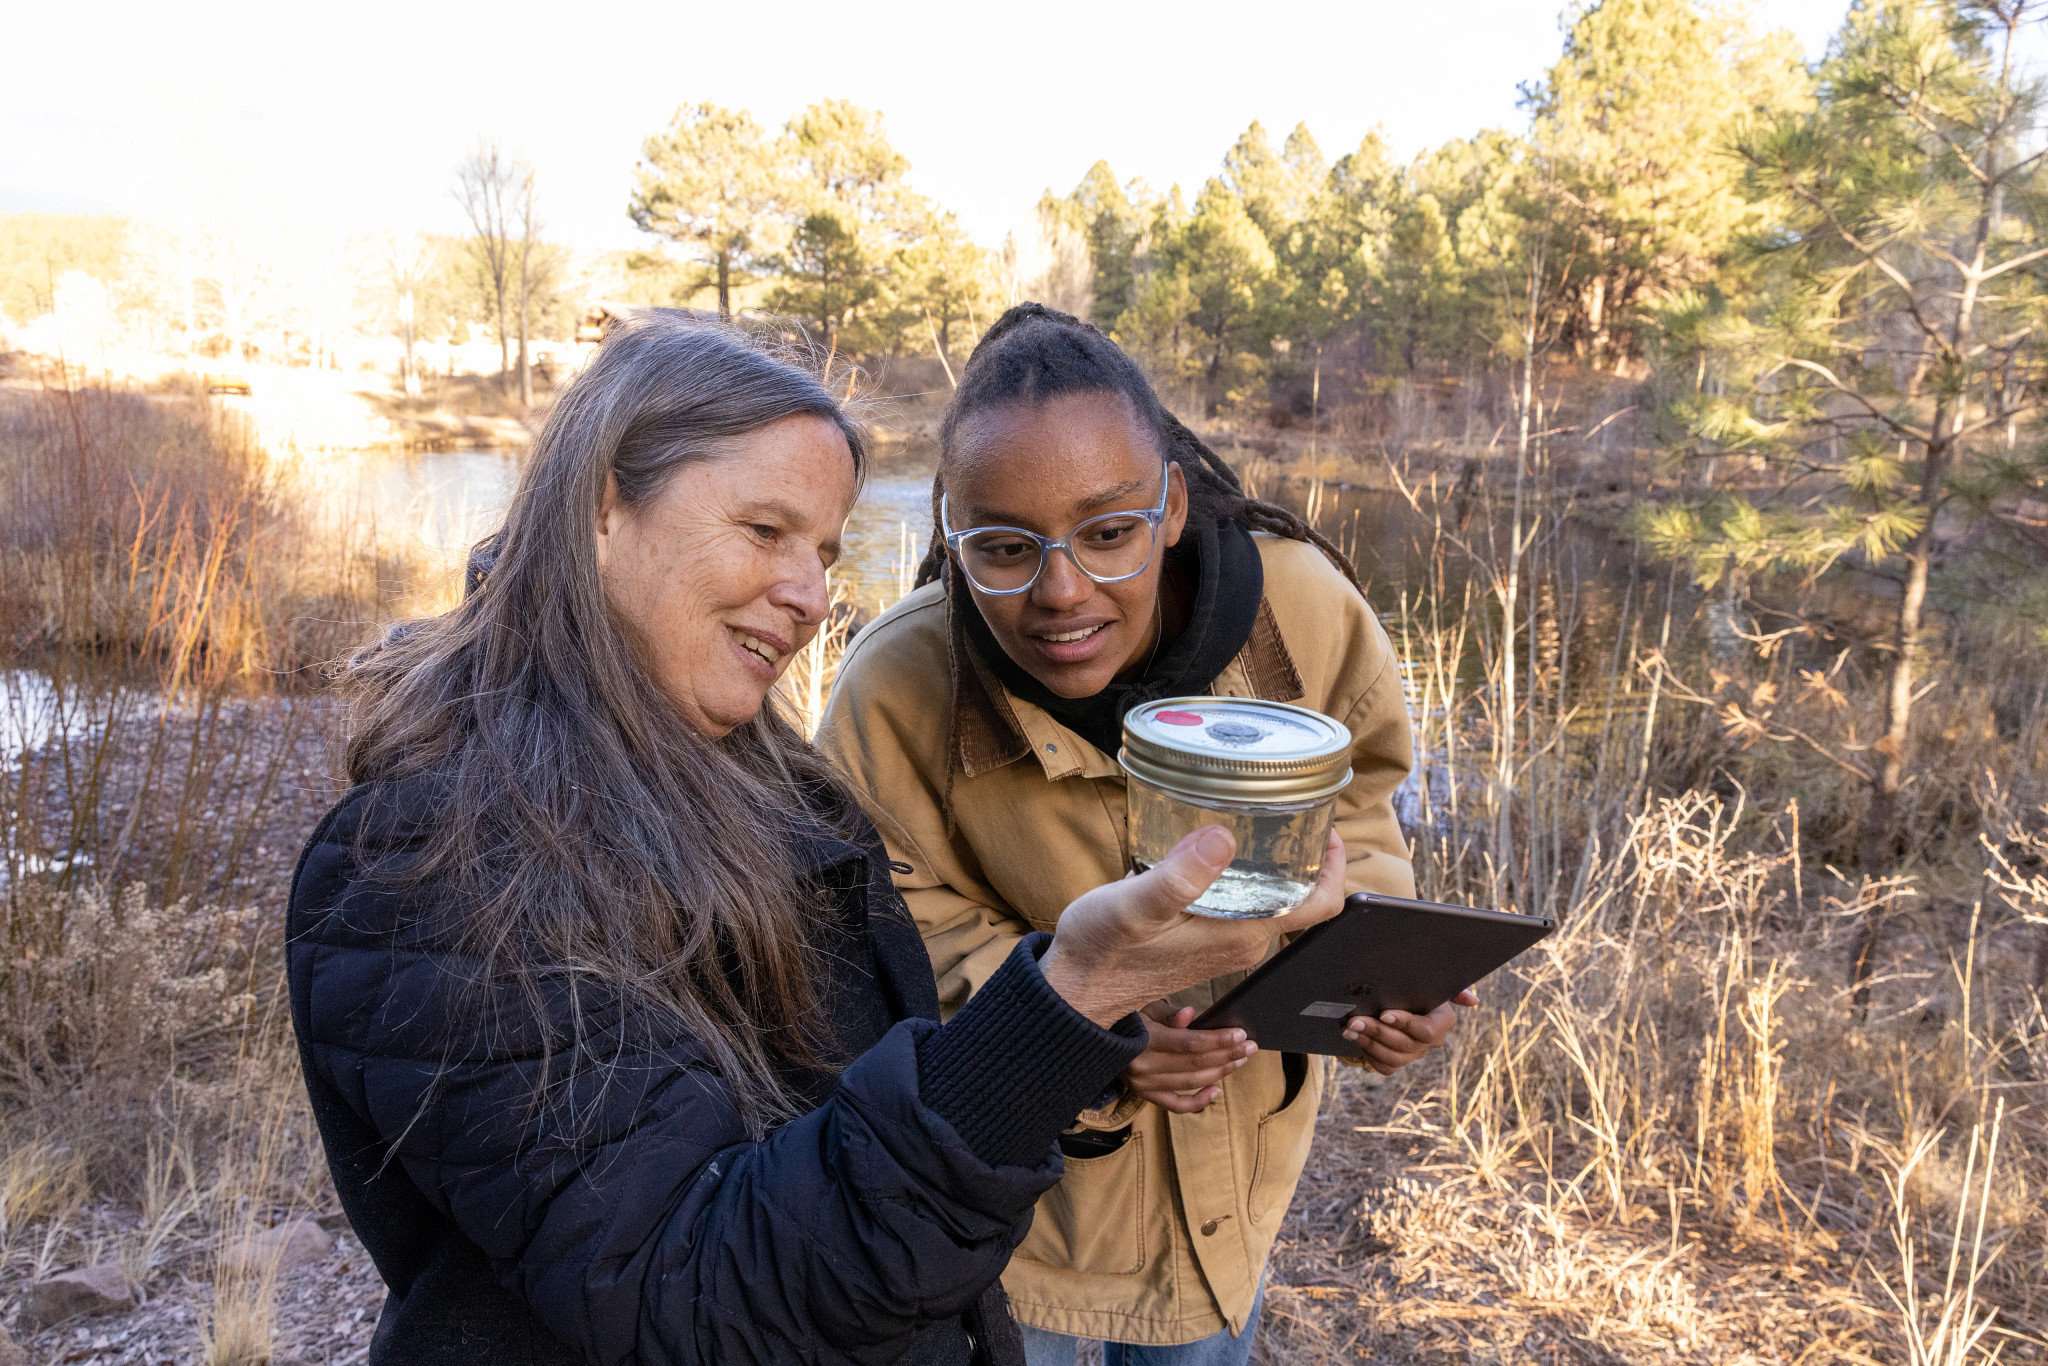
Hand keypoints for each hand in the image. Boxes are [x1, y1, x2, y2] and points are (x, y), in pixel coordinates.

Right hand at [1041, 826, 1347, 1027]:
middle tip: (1285, 808)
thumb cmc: (1100, 952)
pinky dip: (1244, 877)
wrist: (1075, 993)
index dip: (1333, 865)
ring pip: (1271, 901)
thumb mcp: (1134, 907)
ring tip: (1256, 820)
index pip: (1319, 906)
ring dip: (1272, 865)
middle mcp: (1242, 943)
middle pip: (1299, 898)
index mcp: (1239, 935)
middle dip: (1302, 856)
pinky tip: (1218, 850)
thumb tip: (1224, 837)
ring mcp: (1225, 946)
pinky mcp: (1205, 943)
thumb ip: (1179, 877)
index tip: (1325, 828)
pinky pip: (1245, 907)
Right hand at [1122, 1004, 1255, 1113]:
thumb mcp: (1145, 1009)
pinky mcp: (1146, 1096)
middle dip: (1227, 1054)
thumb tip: (1191, 1014)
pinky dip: (1199, 1101)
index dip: (1218, 1040)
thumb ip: (1168, 1014)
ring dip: (1220, 1072)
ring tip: (1239, 1060)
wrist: (1097, 1043)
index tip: (1241, 1034)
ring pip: (1192, 1082)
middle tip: (1250, 1047)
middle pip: (1196, 1064)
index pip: (1190, 1043)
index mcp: (1145, 1041)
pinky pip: (1178, 1105)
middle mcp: (1145, 1067)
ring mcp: (1145, 1085)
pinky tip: (1217, 1090)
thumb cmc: (1126, 1020)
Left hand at [1343, 990, 1476, 1074]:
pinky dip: (1369, 1054)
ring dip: (1369, 1043)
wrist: (1393, 998)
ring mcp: (1414, 1055)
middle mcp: (1431, 1041)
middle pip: (1406, 1045)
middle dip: (1378, 1032)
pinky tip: (1355, 1039)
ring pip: (1393, 1058)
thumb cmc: (1412, 986)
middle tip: (1355, 1021)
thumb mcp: (1427, 981)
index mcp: (1442, 1021)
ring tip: (1350, 1029)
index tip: (1384, 1013)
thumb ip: (1451, 989)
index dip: (1406, 1024)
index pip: (1427, 1030)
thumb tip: (1473, 1001)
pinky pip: (1384, 1067)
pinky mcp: (1398, 1063)